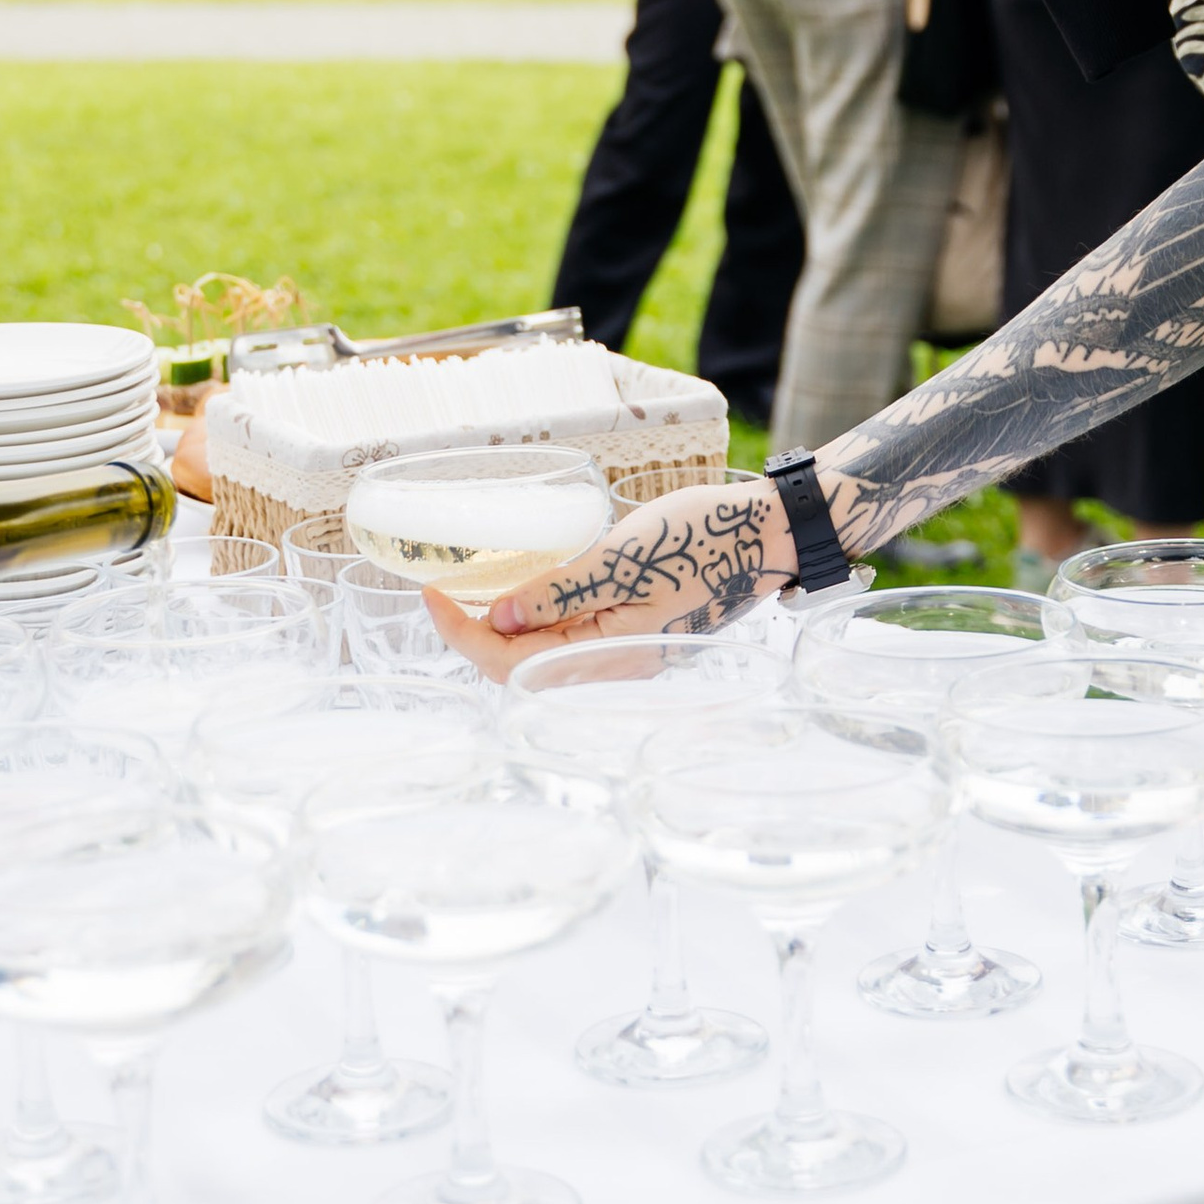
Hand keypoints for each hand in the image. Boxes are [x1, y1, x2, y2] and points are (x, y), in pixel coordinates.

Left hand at [424, 476, 797, 674]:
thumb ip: (561, 592)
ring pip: (548, 658)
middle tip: (446, 592)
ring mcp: (634, 653)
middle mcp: (619, 666)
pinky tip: (535, 592)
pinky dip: (542, 623)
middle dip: (474, 637)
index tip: (431, 595)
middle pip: (524, 670)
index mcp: (612, 654)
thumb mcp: (624, 557)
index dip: (461, 635)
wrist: (773, 533)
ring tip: (479, 590)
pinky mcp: (644, 634)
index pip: (510, 666)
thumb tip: (498, 621)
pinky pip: (576, 642)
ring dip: (506, 632)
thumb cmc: (704, 538)